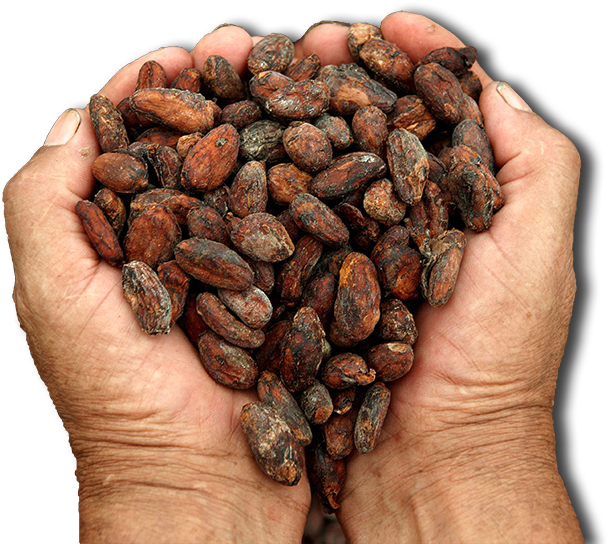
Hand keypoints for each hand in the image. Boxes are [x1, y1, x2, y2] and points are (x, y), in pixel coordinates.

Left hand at [3, 27, 308, 543]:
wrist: (201, 481)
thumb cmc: (118, 396)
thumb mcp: (52, 295)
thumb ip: (42, 205)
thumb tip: (74, 120)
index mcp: (122, 239)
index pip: (134, 145)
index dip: (150, 94)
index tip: (175, 53)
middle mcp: (183, 244)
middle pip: (200, 149)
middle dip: (220, 94)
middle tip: (245, 44)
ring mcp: (239, 265)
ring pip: (255, 178)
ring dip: (271, 127)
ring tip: (294, 77)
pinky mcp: (286, 290)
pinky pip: (300, 225)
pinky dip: (314, 182)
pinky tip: (333, 146)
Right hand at [298, 13, 582, 542]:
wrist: (433, 457)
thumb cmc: (494, 360)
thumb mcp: (540, 250)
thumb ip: (535, 161)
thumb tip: (493, 81)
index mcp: (454, 203)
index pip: (432, 111)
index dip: (412, 60)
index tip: (384, 22)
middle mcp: (396, 219)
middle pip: (368, 129)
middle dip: (339, 78)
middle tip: (306, 41)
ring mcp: (345, 250)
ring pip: (318, 169)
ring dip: (294, 118)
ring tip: (262, 75)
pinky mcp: (305, 285)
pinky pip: (281, 224)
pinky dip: (261, 183)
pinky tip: (239, 149)